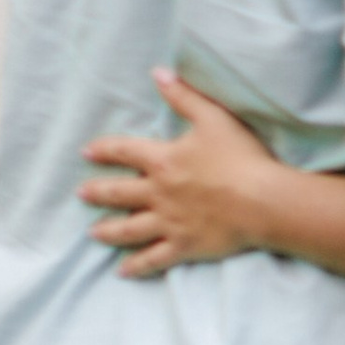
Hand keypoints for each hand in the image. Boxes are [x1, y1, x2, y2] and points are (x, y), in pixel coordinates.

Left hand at [81, 71, 283, 274]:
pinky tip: (122, 271)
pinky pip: (154, 259)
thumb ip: (184, 96)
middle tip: (82, 194)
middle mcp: (158, 193)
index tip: (86, 152)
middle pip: (119, 193)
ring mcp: (169, 222)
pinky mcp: (184, 246)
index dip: (103, 150)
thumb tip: (158, 73)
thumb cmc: (241, 157)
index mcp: (163, 160)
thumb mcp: (214, 118)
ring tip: (93, 233)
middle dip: (98, 192)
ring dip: (108, 231)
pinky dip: (137, 266)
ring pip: (128, 229)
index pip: (124, 151)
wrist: (262, 200)